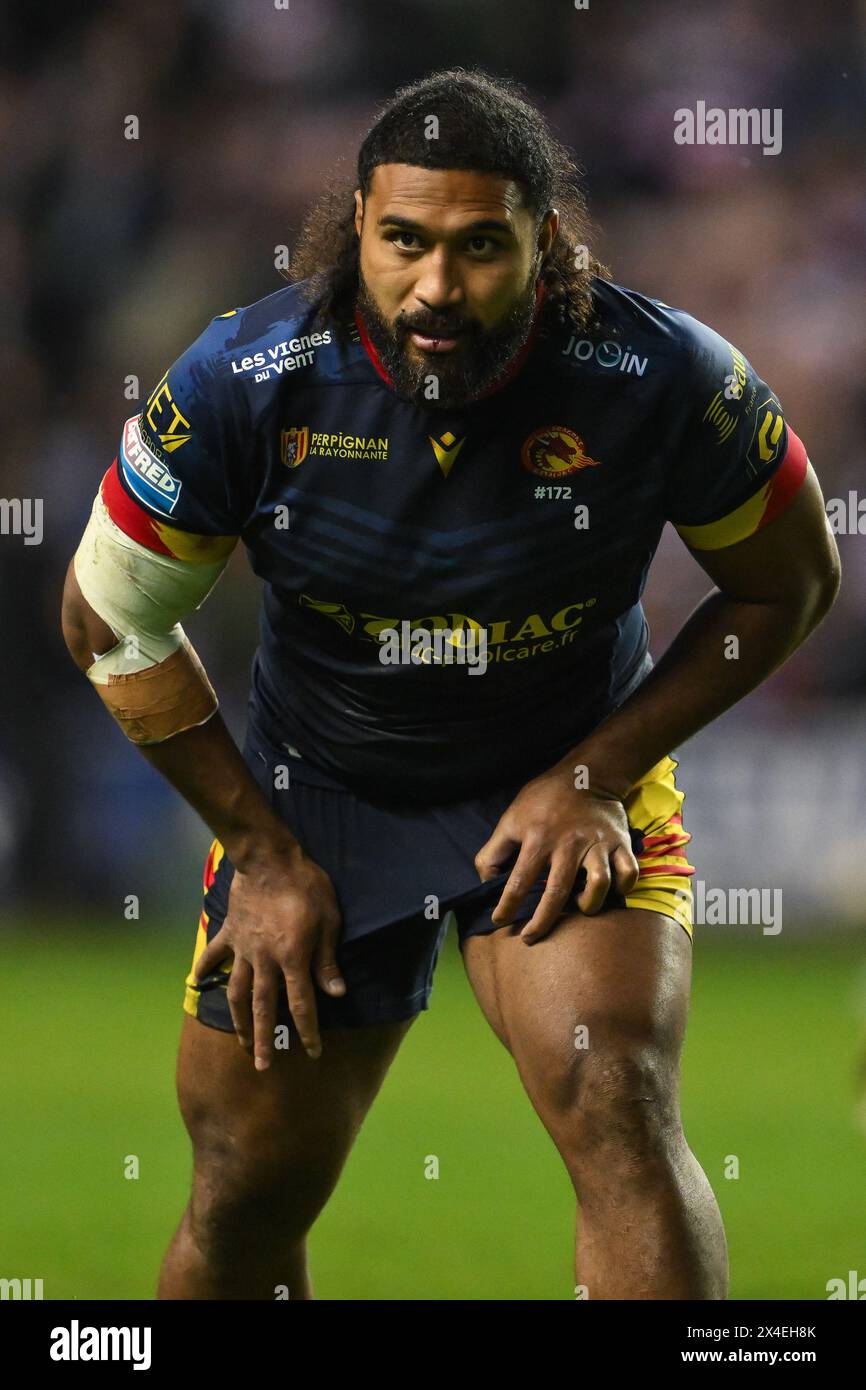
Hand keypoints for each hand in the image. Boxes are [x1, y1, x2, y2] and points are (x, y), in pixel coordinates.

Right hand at [193, 839, 343, 1067]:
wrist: (269, 858)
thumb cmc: (307, 887)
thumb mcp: (328, 921)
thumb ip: (327, 960)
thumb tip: (336, 994)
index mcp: (292, 959)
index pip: (301, 1005)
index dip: (308, 1032)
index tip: (312, 1053)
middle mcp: (265, 961)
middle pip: (263, 1008)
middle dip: (264, 1040)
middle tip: (262, 1067)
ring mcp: (243, 948)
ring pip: (237, 992)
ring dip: (238, 1019)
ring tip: (240, 1041)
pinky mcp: (229, 933)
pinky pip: (214, 955)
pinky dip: (205, 970)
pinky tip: (198, 985)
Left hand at [474, 767, 639, 942]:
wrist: (584, 774)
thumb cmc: (542, 800)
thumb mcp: (510, 818)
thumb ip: (493, 851)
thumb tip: (485, 882)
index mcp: (538, 838)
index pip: (518, 882)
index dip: (506, 907)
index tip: (499, 921)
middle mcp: (569, 844)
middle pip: (557, 892)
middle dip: (542, 921)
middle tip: (530, 937)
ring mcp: (597, 844)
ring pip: (599, 885)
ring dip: (588, 904)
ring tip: (577, 909)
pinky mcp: (619, 843)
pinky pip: (629, 873)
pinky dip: (623, 888)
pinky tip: (609, 893)